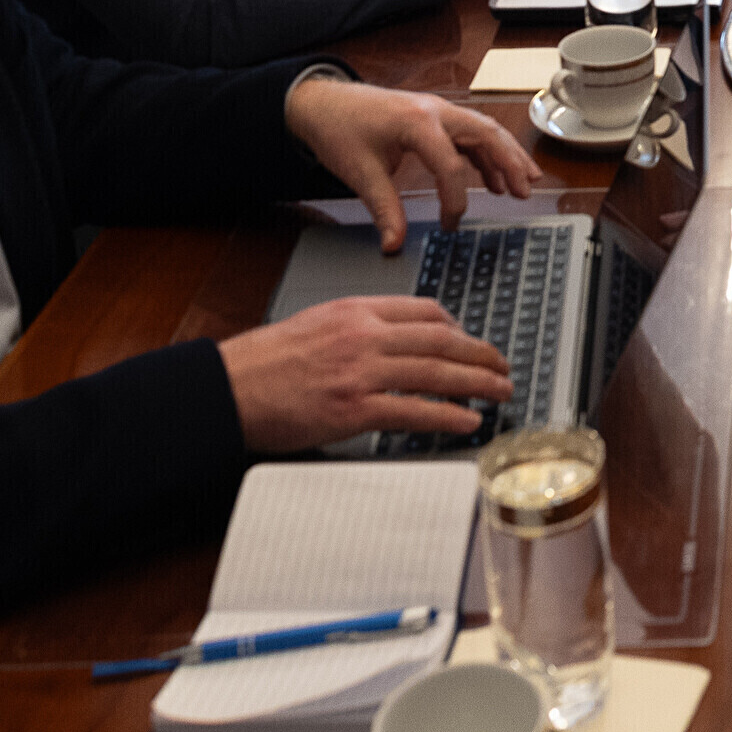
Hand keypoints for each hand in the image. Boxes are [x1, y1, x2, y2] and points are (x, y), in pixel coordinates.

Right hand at [218, 294, 514, 450]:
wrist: (228, 388)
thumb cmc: (265, 362)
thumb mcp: (317, 323)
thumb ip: (358, 327)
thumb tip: (394, 341)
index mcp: (356, 310)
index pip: (425, 312)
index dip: (458, 329)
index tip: (472, 342)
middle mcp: (364, 335)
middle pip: (442, 340)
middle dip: (481, 354)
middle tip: (503, 366)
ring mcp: (361, 372)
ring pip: (437, 373)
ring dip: (477, 383)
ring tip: (500, 391)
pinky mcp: (354, 409)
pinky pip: (414, 411)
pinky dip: (448, 416)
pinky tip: (468, 421)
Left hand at [285, 74, 540, 246]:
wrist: (322, 101)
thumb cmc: (339, 129)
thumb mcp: (359, 173)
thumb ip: (383, 209)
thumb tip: (394, 244)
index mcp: (417, 123)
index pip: (451, 166)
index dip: (455, 200)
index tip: (450, 225)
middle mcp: (435, 111)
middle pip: (485, 134)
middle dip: (509, 163)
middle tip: (525, 192)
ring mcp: (437, 110)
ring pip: (484, 129)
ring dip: (506, 155)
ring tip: (525, 183)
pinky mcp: (434, 116)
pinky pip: (469, 132)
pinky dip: (486, 153)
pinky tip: (493, 178)